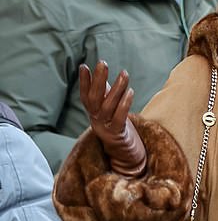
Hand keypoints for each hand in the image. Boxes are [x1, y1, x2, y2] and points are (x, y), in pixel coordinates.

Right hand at [79, 60, 146, 176]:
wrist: (127, 158)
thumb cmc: (120, 130)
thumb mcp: (110, 110)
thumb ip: (105, 93)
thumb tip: (99, 72)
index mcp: (94, 115)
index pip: (85, 97)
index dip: (84, 82)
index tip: (84, 66)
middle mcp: (96, 121)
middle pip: (94, 99)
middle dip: (97, 80)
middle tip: (102, 63)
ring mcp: (106, 129)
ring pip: (107, 107)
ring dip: (116, 89)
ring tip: (124, 74)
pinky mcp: (117, 136)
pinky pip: (119, 118)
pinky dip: (124, 104)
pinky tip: (130, 92)